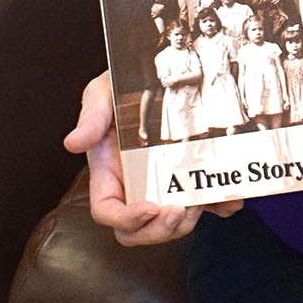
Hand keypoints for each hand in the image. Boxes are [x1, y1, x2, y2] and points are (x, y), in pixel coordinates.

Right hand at [63, 70, 241, 244]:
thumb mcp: (101, 94)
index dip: (126, 219)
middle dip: (159, 230)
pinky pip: (202, 200)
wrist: (153, 71)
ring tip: (201, 203)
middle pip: (138, 229)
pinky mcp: (187, 175)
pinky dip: (217, 205)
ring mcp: (162, 183)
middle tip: (180, 211)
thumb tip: (73, 142)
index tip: (148, 208)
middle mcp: (134, 184)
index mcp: (108, 173)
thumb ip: (91, 117)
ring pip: (170, 222)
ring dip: (187, 223)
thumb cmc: (120, 87)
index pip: (108, 211)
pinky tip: (230, 200)